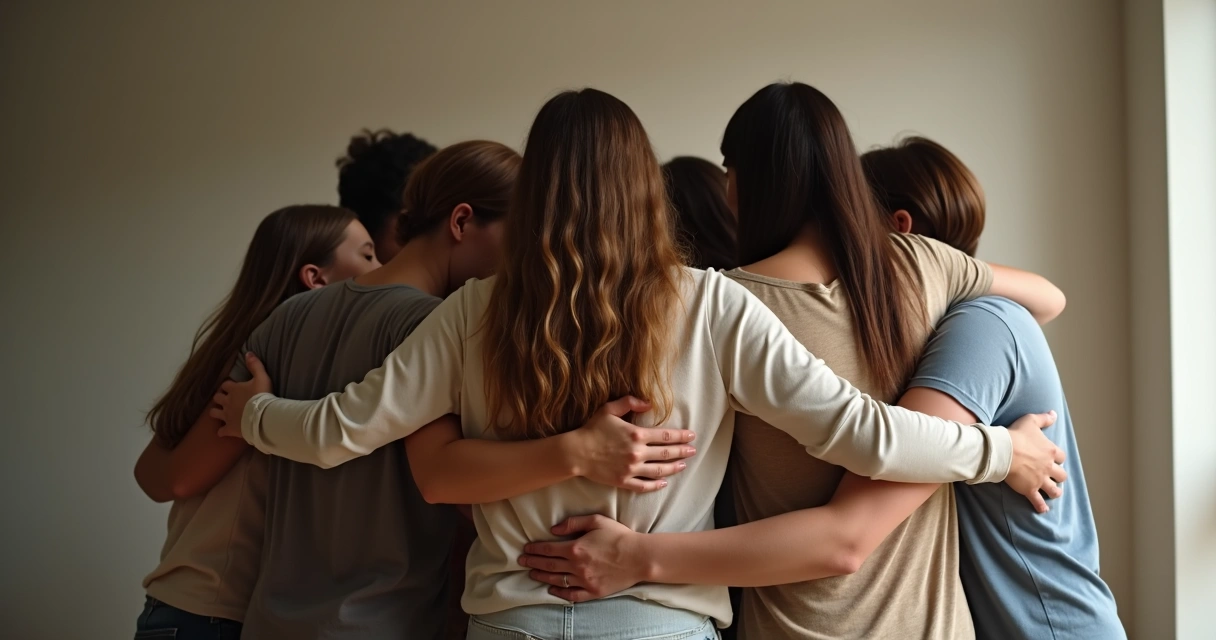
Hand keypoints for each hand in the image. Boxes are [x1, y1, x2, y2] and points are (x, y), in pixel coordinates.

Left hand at [209, 352, 271, 439]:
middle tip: (227, 400)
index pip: (225, 385)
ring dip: (216, 412)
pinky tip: (224, 431)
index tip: (232, 388)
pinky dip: (222, 431)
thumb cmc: (262, 396)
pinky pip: (221, 431)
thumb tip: (248, 352)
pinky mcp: (229, 429)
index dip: (228, 386)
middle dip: (220, 398)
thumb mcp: (262, 377)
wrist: (262, 416)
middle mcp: (227, 402)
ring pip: (214, 413)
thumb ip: (255, 365)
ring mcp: (226, 416)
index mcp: (233, 389)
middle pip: (217, 398)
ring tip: (222, 414)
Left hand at [518, 514, 647, 602]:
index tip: (526, 549)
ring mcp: (584, 581)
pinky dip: (560, 593)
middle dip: (533, 563)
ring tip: (532, 574)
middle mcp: (577, 566)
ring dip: (542, 577)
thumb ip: (573, 523)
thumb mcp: (596, 521)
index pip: (548, 549)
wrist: (639, 557)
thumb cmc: (619, 536)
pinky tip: (551, 590)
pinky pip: (572, 595)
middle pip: (549, 565)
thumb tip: (553, 530)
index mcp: (575, 548)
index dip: (535, 550)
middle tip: (521, 562)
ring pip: (557, 580)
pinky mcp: (593, 592)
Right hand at [563, 396, 696, 491]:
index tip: (691, 436)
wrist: (576, 453)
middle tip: (693, 451)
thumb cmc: (592, 429)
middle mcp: (637, 453)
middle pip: (666, 453)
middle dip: (682, 451)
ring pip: (659, 471)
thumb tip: (649, 403)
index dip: (681, 436)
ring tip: (683, 465)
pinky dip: (656, 485)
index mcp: (636, 434)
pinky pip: (644, 485)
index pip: (665, 436)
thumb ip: (630, 402)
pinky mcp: (623, 481)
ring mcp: (631, 469)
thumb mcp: (609, 409)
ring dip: (674, 468)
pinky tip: (664, 483)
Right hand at [1006, 410, 1066, 512]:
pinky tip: (1043, 510)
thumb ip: (1044, 418)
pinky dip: (1041, 506)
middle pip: (1061, 475)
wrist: (1004, 450)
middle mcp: (1048, 467)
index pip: (1061, 457)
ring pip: (1053, 489)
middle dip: (1059, 476)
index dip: (1058, 458)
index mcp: (1051, 451)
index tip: (1054, 459)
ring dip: (1054, 491)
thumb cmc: (1016, 434)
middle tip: (1054, 477)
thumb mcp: (1031, 421)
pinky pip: (1038, 500)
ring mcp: (1040, 479)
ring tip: (1053, 493)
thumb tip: (1054, 413)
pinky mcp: (1030, 489)